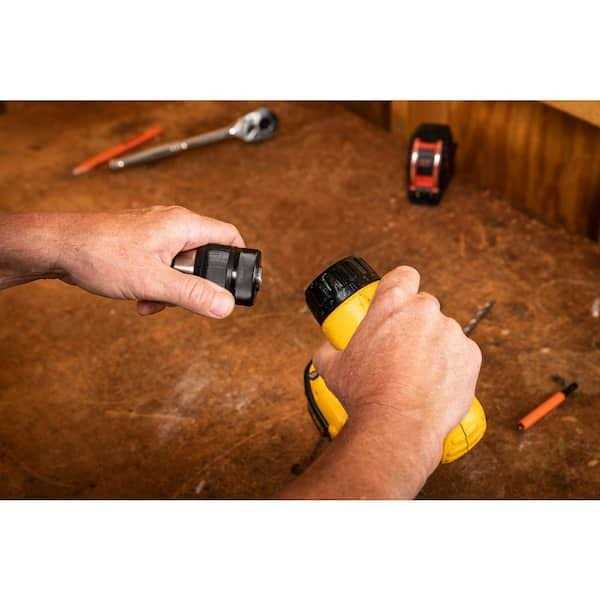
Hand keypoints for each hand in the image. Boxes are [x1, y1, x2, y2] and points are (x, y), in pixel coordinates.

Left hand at [0, 206, 244, 317]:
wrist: (57, 246)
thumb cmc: (100, 254)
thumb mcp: (153, 281)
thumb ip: (192, 295)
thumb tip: (226, 306)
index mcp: (183, 225)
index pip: (229, 236)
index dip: (238, 261)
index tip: (236, 285)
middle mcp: (172, 223)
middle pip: (204, 256)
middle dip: (196, 284)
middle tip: (184, 301)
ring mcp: (155, 232)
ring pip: (181, 265)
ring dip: (173, 289)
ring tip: (152, 301)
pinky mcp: (141, 243)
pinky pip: (162, 266)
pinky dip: (156, 284)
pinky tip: (140, 297)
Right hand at [280, 266, 481, 498]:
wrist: (397, 425)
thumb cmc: (364, 394)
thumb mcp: (333, 368)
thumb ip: (328, 350)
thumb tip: (326, 350)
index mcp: (391, 302)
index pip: (404, 275)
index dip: (402, 286)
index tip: (399, 302)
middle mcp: (424, 310)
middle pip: (424, 306)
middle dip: (415, 324)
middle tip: (403, 349)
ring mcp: (450, 331)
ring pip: (444, 331)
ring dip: (434, 346)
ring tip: (419, 374)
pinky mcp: (470, 355)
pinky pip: (461, 354)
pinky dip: (452, 365)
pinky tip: (435, 384)